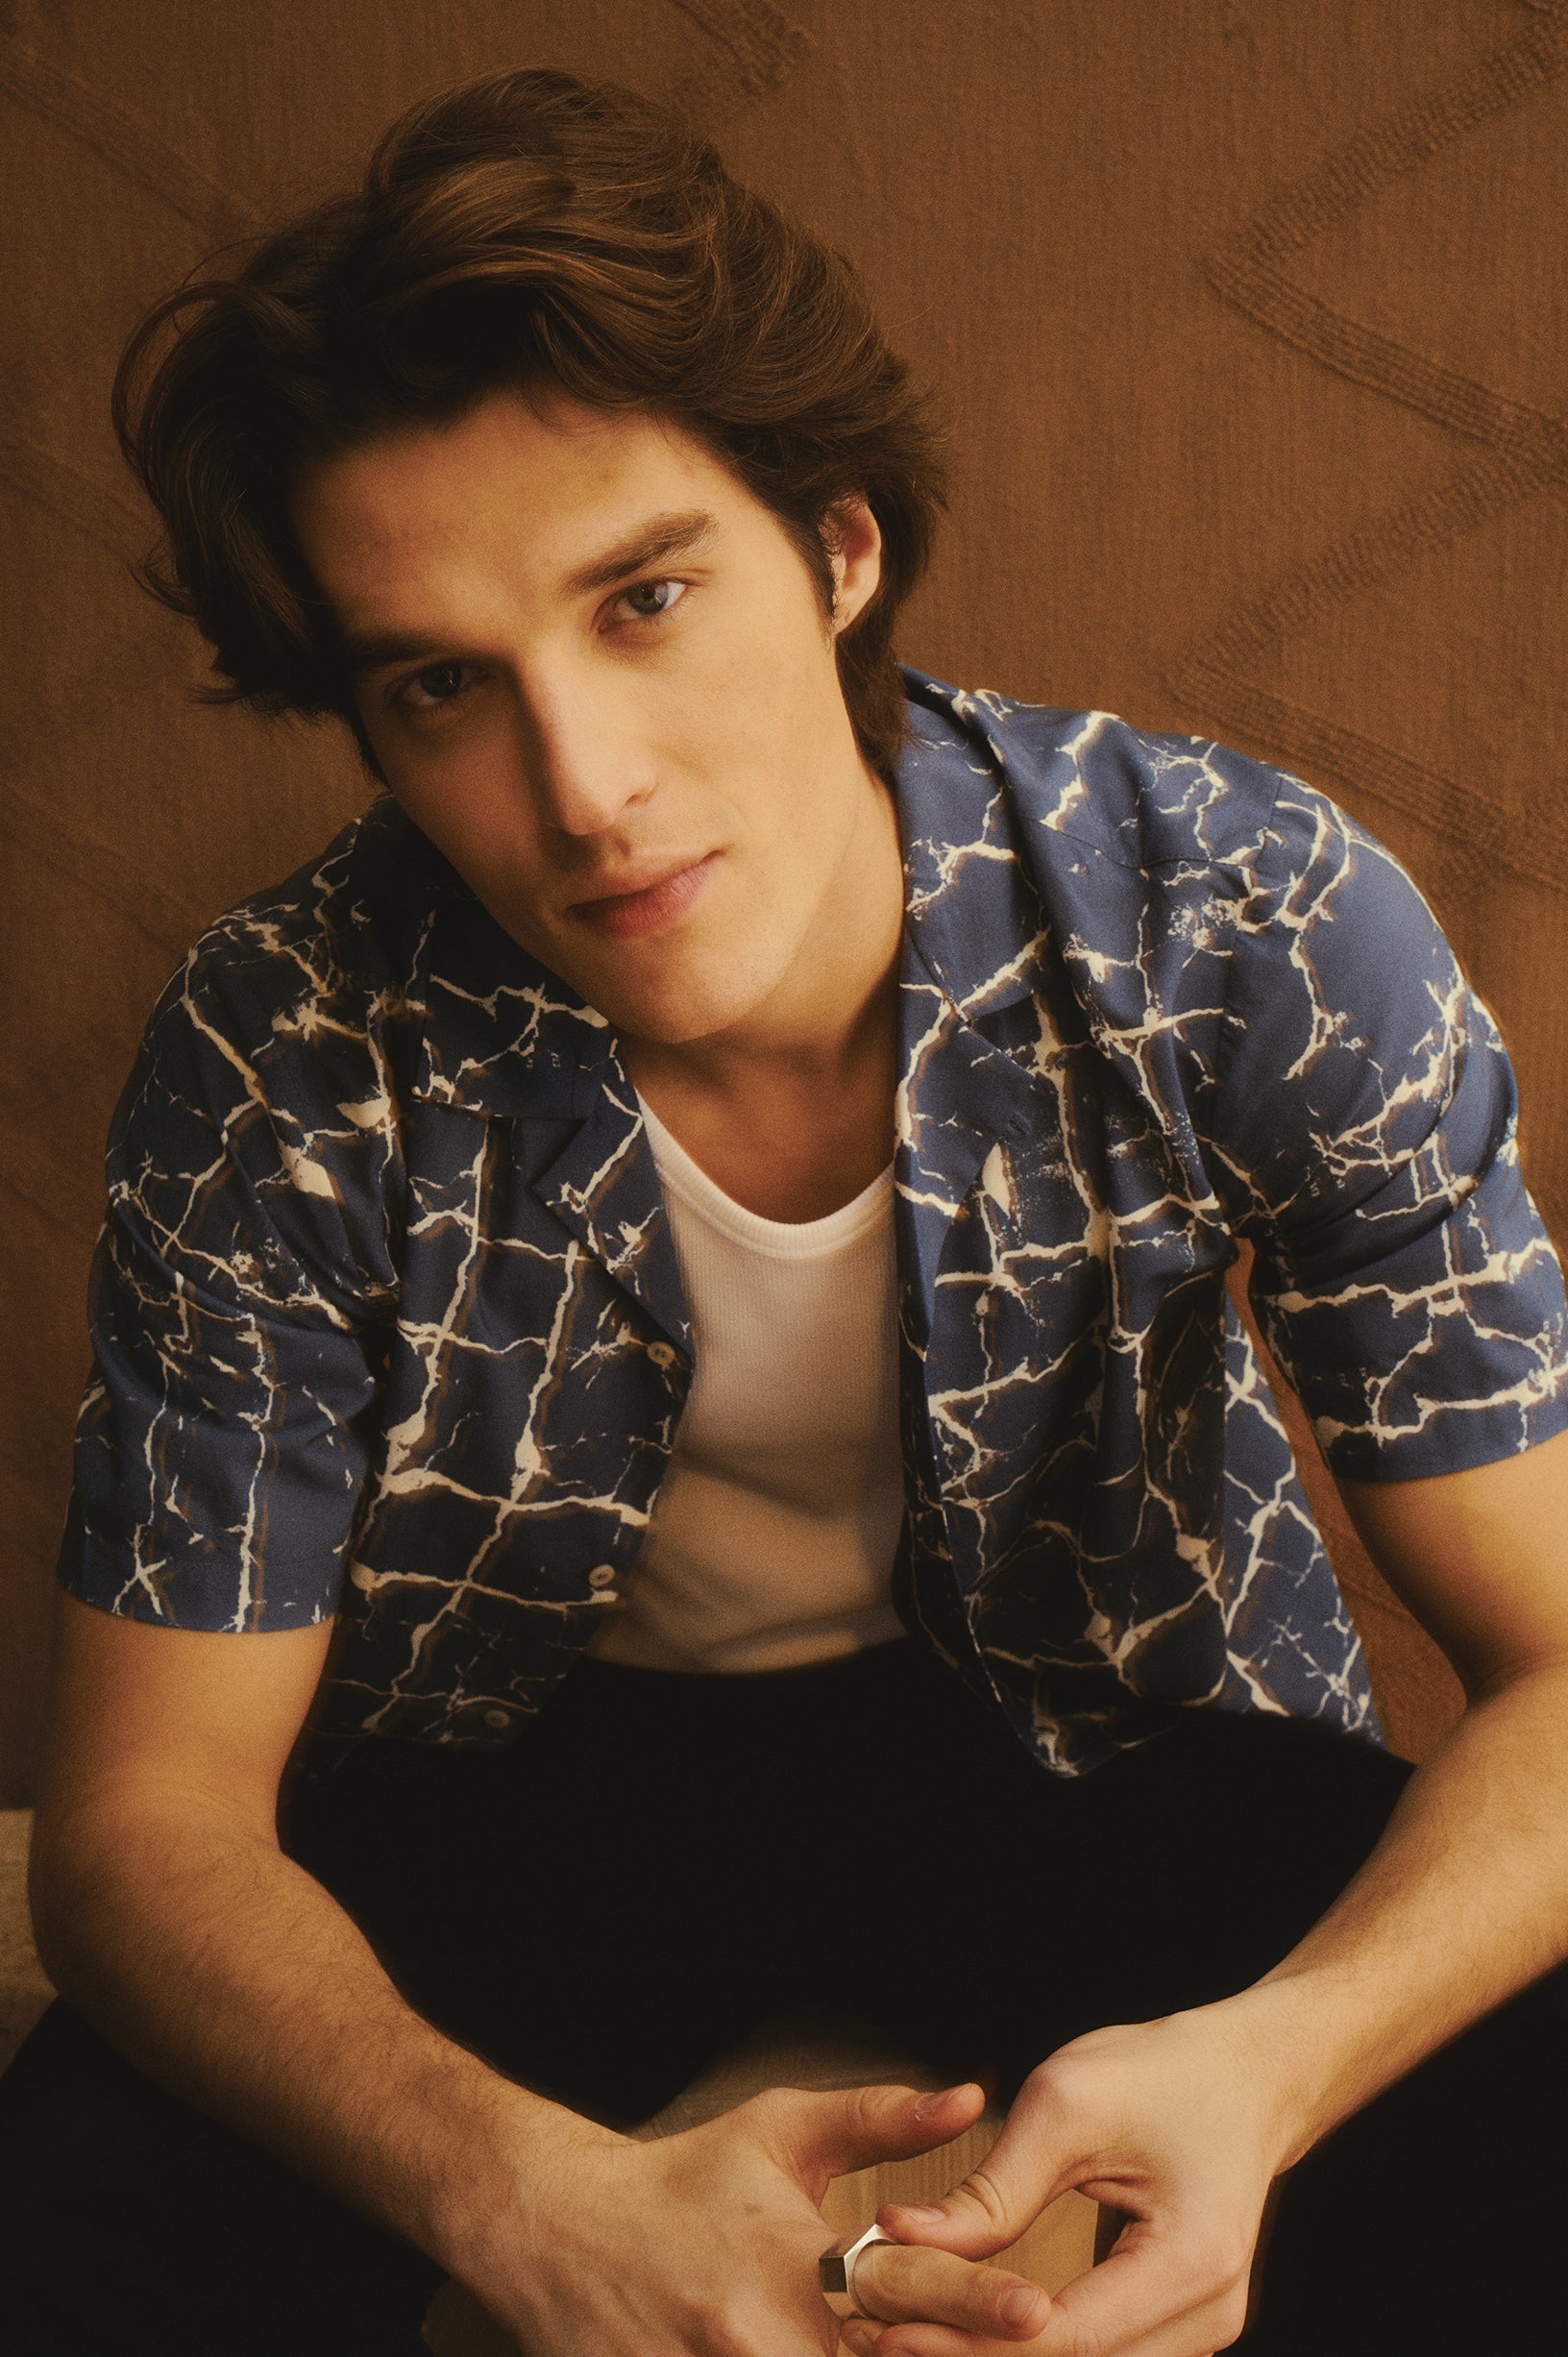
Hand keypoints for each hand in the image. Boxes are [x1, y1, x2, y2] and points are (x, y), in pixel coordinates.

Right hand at [455, 2078, 1060, 2355]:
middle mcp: (759, 2338)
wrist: (558, 2230)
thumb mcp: (780, 2131)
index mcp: (790, 2261)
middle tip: (1013, 2354)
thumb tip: (968, 2096)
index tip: (1039, 2313)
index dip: (974, 2305)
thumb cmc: (683, 2179)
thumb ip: (879, 2119)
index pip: (901, 2290)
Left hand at [859, 2006, 1296, 2356]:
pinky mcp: (1178, 2326)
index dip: (972, 2343)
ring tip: (906, 2337)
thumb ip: (992, 2187)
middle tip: (877, 2340)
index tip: (890, 2330)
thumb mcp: (1068, 2103)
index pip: (1067, 2338)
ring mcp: (1200, 2329)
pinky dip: (1030, 2351)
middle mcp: (1208, 2315)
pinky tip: (965, 2333)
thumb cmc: (1165, 2073)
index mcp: (1192, 2259)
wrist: (1247, 2077)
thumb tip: (904, 2238)